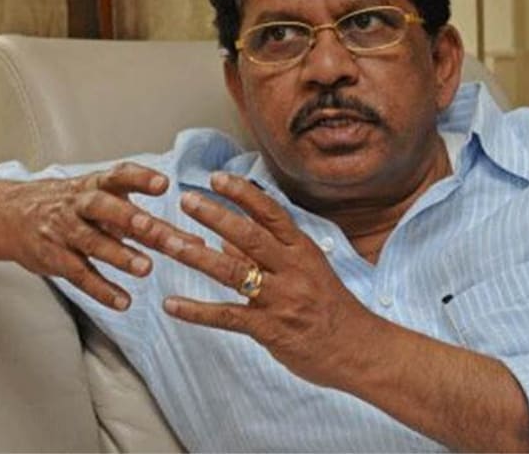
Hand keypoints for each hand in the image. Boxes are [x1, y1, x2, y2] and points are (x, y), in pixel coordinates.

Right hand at [0, 162, 201, 310]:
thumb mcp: (100, 199)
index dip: (140, 178)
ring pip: (92, 242)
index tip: (164, 184)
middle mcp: (80, 205)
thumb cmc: (71, 206)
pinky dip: (101, 289)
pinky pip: (78, 274)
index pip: (119, 175)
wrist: (9, 214)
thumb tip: (191, 238)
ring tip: (146, 268)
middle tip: (156, 230)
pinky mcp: (54, 258)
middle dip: (132, 219)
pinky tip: (123, 301)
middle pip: (106, 208)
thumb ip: (143, 217)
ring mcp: (65, 231)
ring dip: (119, 255)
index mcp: (96, 185)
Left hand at [162, 171, 377, 386]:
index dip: (243, 194)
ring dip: (198, 256)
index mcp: (303, 251)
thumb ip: (267, 255)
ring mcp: (281, 299)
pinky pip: (227, 316)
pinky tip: (171, 305)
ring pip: (234, 272)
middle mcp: (292, 270)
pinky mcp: (270, 329)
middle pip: (250, 236)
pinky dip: (196, 311)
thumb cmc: (333, 309)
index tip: (216, 178)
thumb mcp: (307, 272)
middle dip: (215, 215)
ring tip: (169, 243)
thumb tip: (225, 238)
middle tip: (186, 200)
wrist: (359, 350)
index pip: (271, 213)